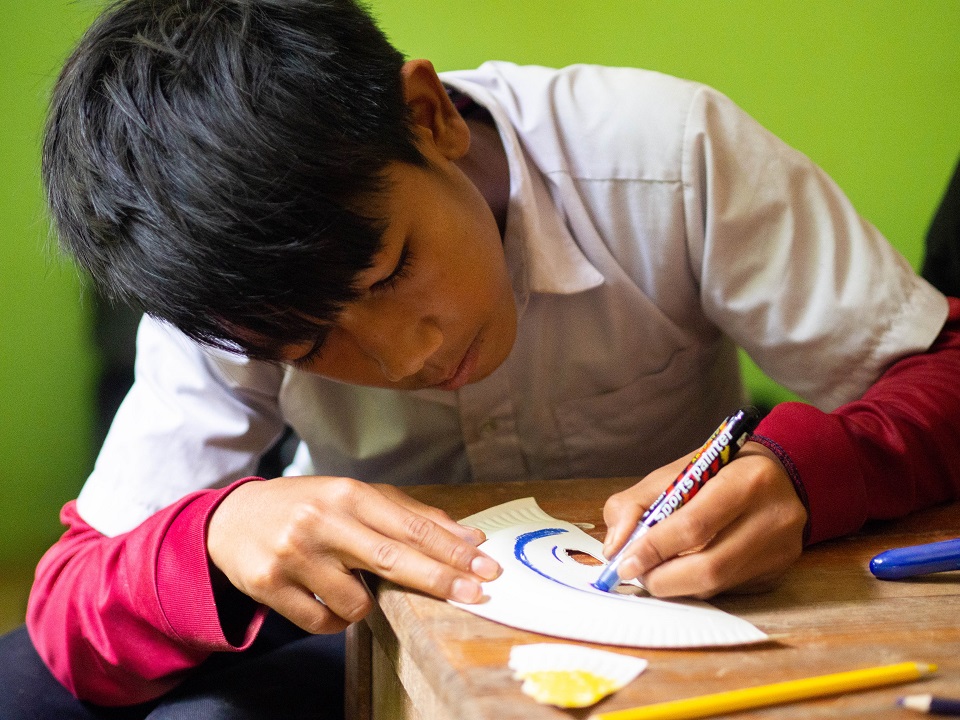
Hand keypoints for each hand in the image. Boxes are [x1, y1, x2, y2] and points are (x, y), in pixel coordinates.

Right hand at [207, 476, 500, 633]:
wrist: (231, 518)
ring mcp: (294, 554)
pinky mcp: (269, 585)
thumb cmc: (307, 506)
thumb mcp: (355, 498)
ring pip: (357, 602)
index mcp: (348, 494)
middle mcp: (322, 521)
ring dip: (365, 603)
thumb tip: (470, 537)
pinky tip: (324, 596)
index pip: (412, 527)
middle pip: (393, 560)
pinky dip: (333, 618)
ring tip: (347, 581)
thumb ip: (411, 515)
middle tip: (478, 593)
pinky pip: (322, 622)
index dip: (453, 550)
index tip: (487, 567)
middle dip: (441, 580)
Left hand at [601, 441, 806, 597]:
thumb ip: (636, 503)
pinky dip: (695, 585)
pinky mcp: (777, 573)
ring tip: (653, 569)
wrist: (777, 475)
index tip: (624, 561)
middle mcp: (774, 517)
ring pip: (715, 585)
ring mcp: (780, 550)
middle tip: (635, 572)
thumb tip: (615, 547)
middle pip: (708, 567)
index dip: (654, 547)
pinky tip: (684, 568)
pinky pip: (726, 590)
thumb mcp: (676, 471)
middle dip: (661, 576)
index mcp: (749, 479)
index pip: (695, 525)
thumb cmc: (719, 471)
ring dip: (675, 583)